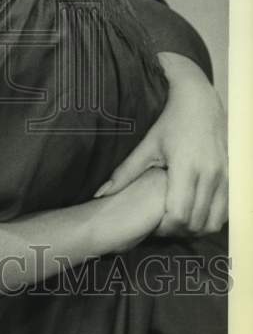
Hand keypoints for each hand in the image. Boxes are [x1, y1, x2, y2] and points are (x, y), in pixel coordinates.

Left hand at [93, 52, 226, 236]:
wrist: (200, 102)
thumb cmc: (170, 122)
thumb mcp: (147, 145)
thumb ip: (125, 172)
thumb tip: (101, 193)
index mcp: (185, 167)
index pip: (179, 214)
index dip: (165, 227)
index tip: (152, 225)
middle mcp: (209, 174)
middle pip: (195, 223)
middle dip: (177, 231)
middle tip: (161, 226)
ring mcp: (223, 176)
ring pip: (213, 222)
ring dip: (195, 229)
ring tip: (177, 222)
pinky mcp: (231, 177)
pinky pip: (224, 211)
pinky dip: (210, 220)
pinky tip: (193, 213)